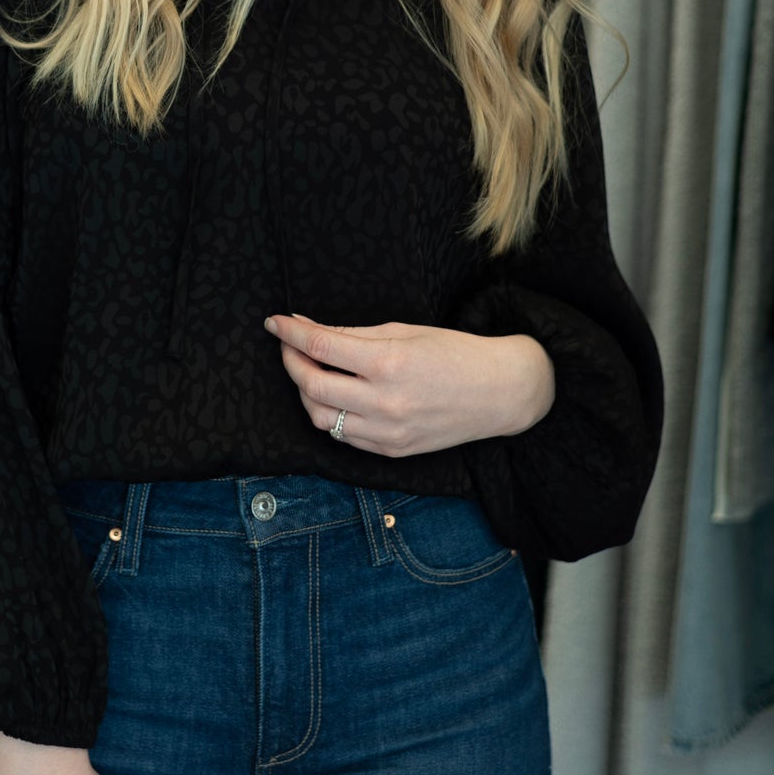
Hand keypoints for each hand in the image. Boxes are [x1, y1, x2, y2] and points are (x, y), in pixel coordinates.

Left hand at [264, 312, 553, 456]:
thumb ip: (351, 333)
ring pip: (321, 419)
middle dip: (291, 363)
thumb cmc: (454, 352)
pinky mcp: (393, 452)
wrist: (498, 392)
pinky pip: (344, 437)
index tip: (275, 322)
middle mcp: (385, 402)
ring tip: (310, 372)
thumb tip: (307, 327)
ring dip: (306, 393)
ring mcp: (388, 433)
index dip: (290, 334)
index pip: (321, 348)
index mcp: (389, 363)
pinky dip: (330, 415)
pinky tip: (334, 396)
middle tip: (289, 346)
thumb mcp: (404, 330)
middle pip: (312, 387)